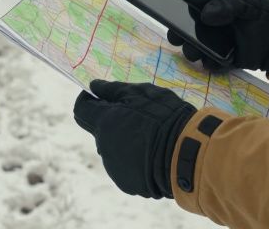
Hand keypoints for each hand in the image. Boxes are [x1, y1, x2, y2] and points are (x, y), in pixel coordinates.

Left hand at [73, 80, 195, 198]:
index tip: (99, 96)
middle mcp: (103, 147)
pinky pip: (126, 166)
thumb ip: (113, 90)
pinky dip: (135, 159)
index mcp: (103, 123)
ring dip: (125, 141)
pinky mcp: (127, 183)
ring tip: (151, 137)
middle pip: (101, 131)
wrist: (187, 154)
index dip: (88, 100)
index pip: (81, 110)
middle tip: (138, 116)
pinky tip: (154, 154)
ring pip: (114, 150)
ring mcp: (114, 167)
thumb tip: (93, 85)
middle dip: (113, 122)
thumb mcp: (142, 93)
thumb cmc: (165, 117)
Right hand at [167, 0, 268, 72]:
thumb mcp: (249, 4)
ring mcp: (215, 41)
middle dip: (178, 30)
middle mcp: (211, 22)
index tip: (165, 5)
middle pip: (186, 25)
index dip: (176, 1)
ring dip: (192, 49)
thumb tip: (205, 15)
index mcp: (216, 2)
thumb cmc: (265, 15)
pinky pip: (210, 62)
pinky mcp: (223, 58)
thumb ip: (228, 5)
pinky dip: (209, 64)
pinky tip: (212, 62)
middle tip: (175, 36)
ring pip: (195, 45)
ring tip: (194, 52)